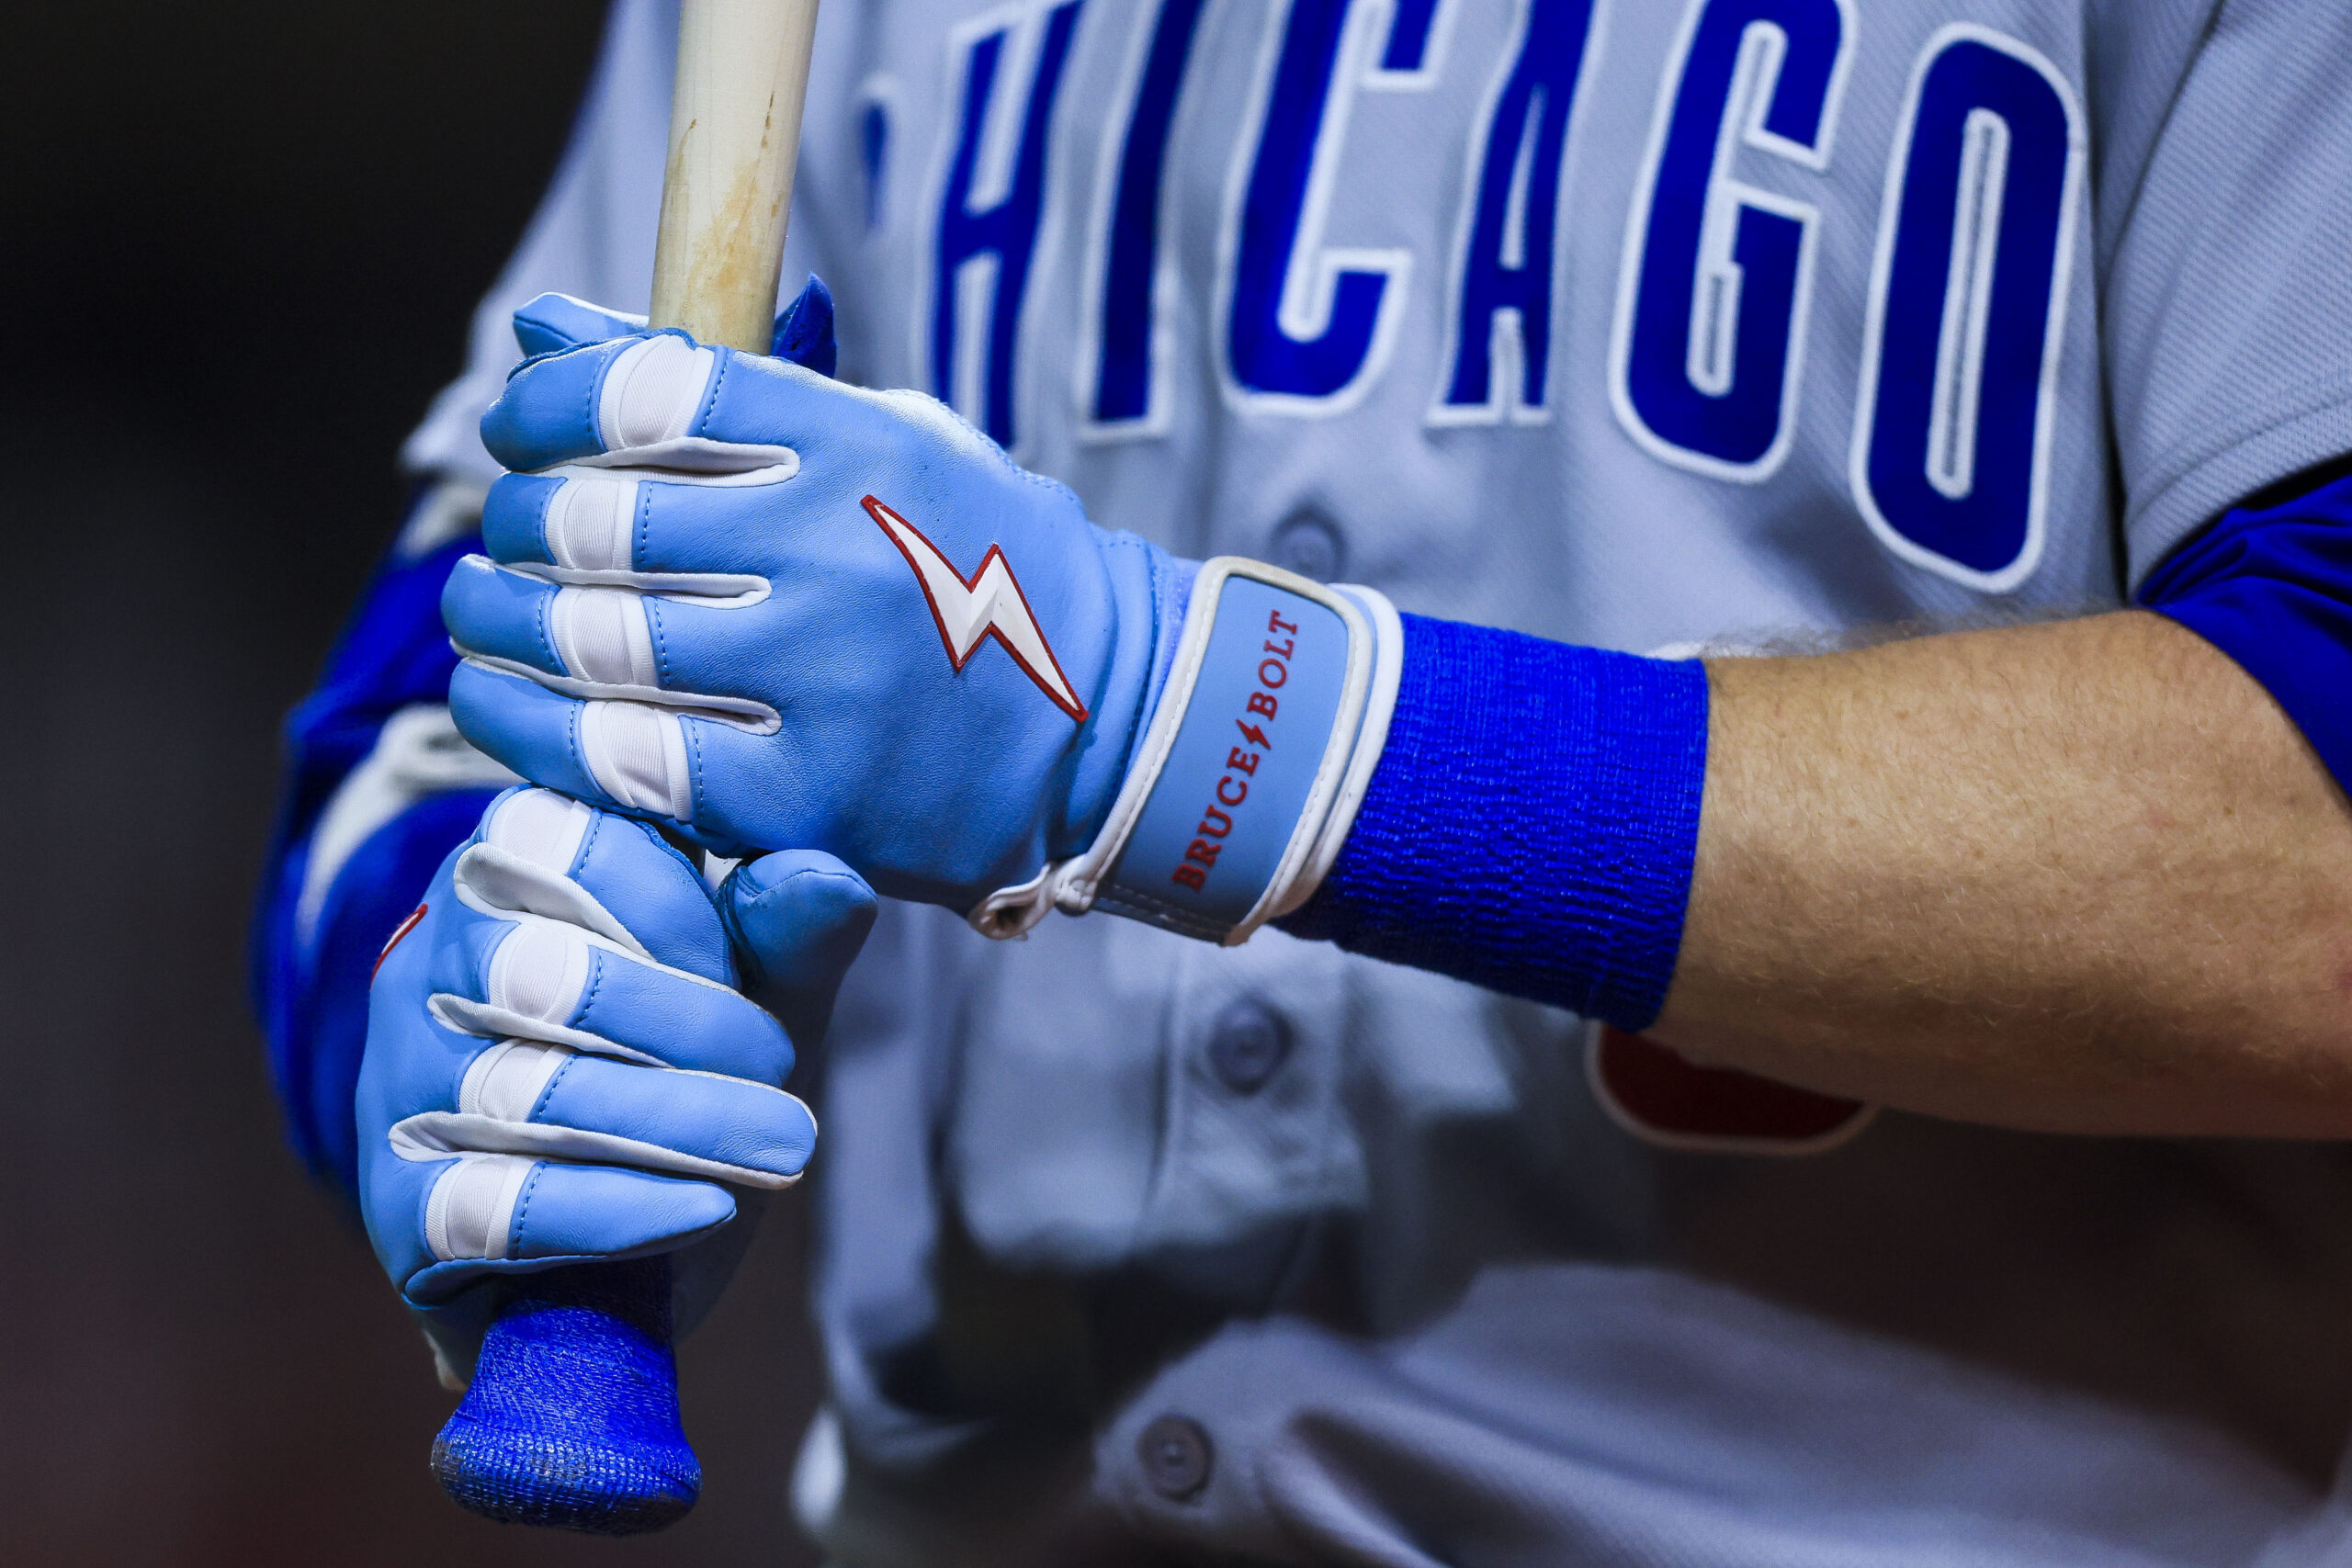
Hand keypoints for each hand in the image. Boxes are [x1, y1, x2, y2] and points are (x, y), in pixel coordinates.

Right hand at [358, 786, 874, 1377]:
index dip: (673, 909)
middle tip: (781, 1067)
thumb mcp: (757, 994)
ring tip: (781, 1146)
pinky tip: (707, 1209)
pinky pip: (497, 1208)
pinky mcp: (400, 1212)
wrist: (636, 1253)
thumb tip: (831, 878)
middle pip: (539, 973)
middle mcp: (426, 969)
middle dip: (683, 1023)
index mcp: (505, 877)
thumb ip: (784, 935)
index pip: (561, 845)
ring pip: (526, 1091)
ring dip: (674, 1120)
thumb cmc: (691, 1075)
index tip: (748, 967)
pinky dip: (617, 1209)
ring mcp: (399, 1090)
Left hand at [442, 293, 1185, 911]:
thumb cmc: (979, 566)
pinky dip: (537, 733)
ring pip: (594, 644)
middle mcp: (841, 554)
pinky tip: (509, 709)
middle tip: (506, 536)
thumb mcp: (887, 444)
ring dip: (500, 626)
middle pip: (600, 520)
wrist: (1116, 718)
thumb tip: (539, 325)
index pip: (648, 394)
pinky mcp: (808, 799)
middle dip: (519, 522)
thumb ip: (722, 388)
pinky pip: (626, 762)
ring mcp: (825, 681)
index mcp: (862, 448)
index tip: (518, 428)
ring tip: (484, 615)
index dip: (547, 404)